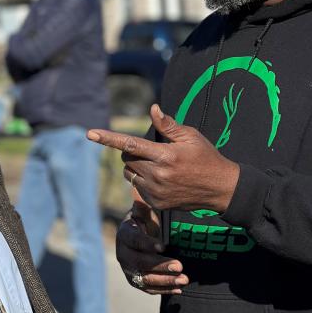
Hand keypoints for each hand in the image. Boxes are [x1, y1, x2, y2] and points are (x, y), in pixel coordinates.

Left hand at [88, 104, 239, 212]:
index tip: (90, 134)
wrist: (221, 189)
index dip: (108, 138)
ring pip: (130, 175)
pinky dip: (144, 182)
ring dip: (136, 167)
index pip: (130, 144)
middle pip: (127, 160)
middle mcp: (158, 175)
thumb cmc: (206, 157)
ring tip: (158, 166)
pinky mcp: (156, 203)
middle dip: (132, 153)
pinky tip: (163, 180)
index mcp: (166, 156)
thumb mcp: (191, 136)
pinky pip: (138, 189)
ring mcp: (156, 191)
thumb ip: (168, 125)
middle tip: (152, 152)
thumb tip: (152, 109)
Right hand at [116, 203, 188, 294]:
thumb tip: (141, 191)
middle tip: (180, 266)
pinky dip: (163, 289)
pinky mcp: (135, 281)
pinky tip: (179, 288)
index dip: (147, 243)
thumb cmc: (146, 221)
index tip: (163, 245)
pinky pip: (148, 288)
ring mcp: (128, 269)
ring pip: (144, 279)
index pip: (134, 240)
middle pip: (139, 262)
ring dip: (164, 280)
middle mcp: (123, 253)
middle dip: (160, 265)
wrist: (141, 235)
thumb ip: (144, 205)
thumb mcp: (145, 210)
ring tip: (184, 280)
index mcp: (125, 233)